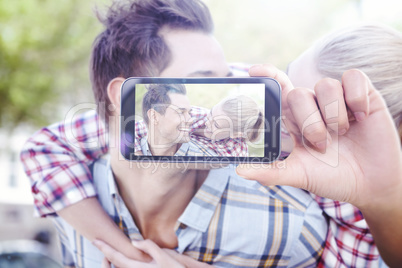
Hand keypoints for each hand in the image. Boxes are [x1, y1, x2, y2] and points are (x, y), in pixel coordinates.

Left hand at [94, 239, 210, 267]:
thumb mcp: (164, 256)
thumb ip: (149, 247)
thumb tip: (133, 242)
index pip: (115, 257)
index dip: (104, 248)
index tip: (95, 240)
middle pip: (114, 265)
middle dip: (105, 254)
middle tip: (100, 244)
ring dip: (112, 260)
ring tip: (109, 252)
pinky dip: (121, 264)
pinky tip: (124, 259)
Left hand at [237, 64, 401, 210]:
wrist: (370, 186)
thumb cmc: (331, 178)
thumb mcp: (299, 175)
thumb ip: (271, 172)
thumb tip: (240, 171)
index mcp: (295, 120)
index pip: (279, 90)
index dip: (267, 76)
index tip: (253, 71)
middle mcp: (313, 106)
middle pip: (298, 93)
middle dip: (309, 122)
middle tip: (322, 144)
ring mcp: (338, 100)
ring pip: (325, 85)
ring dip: (333, 115)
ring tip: (343, 134)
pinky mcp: (363, 96)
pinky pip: (353, 78)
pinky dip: (356, 98)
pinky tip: (361, 117)